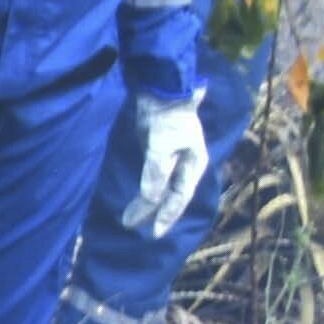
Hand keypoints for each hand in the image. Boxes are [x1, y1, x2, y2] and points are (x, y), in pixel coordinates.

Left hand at [123, 98, 210, 240]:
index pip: (179, 198)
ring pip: (161, 188)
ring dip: (147, 203)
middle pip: (170, 195)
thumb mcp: (161, 146)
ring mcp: (174, 158)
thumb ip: (156, 173)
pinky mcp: (159, 151)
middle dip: (153, 212)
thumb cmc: (166, 118)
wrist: (162, 89)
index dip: (167, 216)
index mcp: (194, 165)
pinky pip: (154, 178)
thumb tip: (150, 199)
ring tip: (130, 216)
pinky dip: (145, 189)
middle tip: (131, 225)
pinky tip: (137, 196)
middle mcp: (186, 165)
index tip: (154, 233)